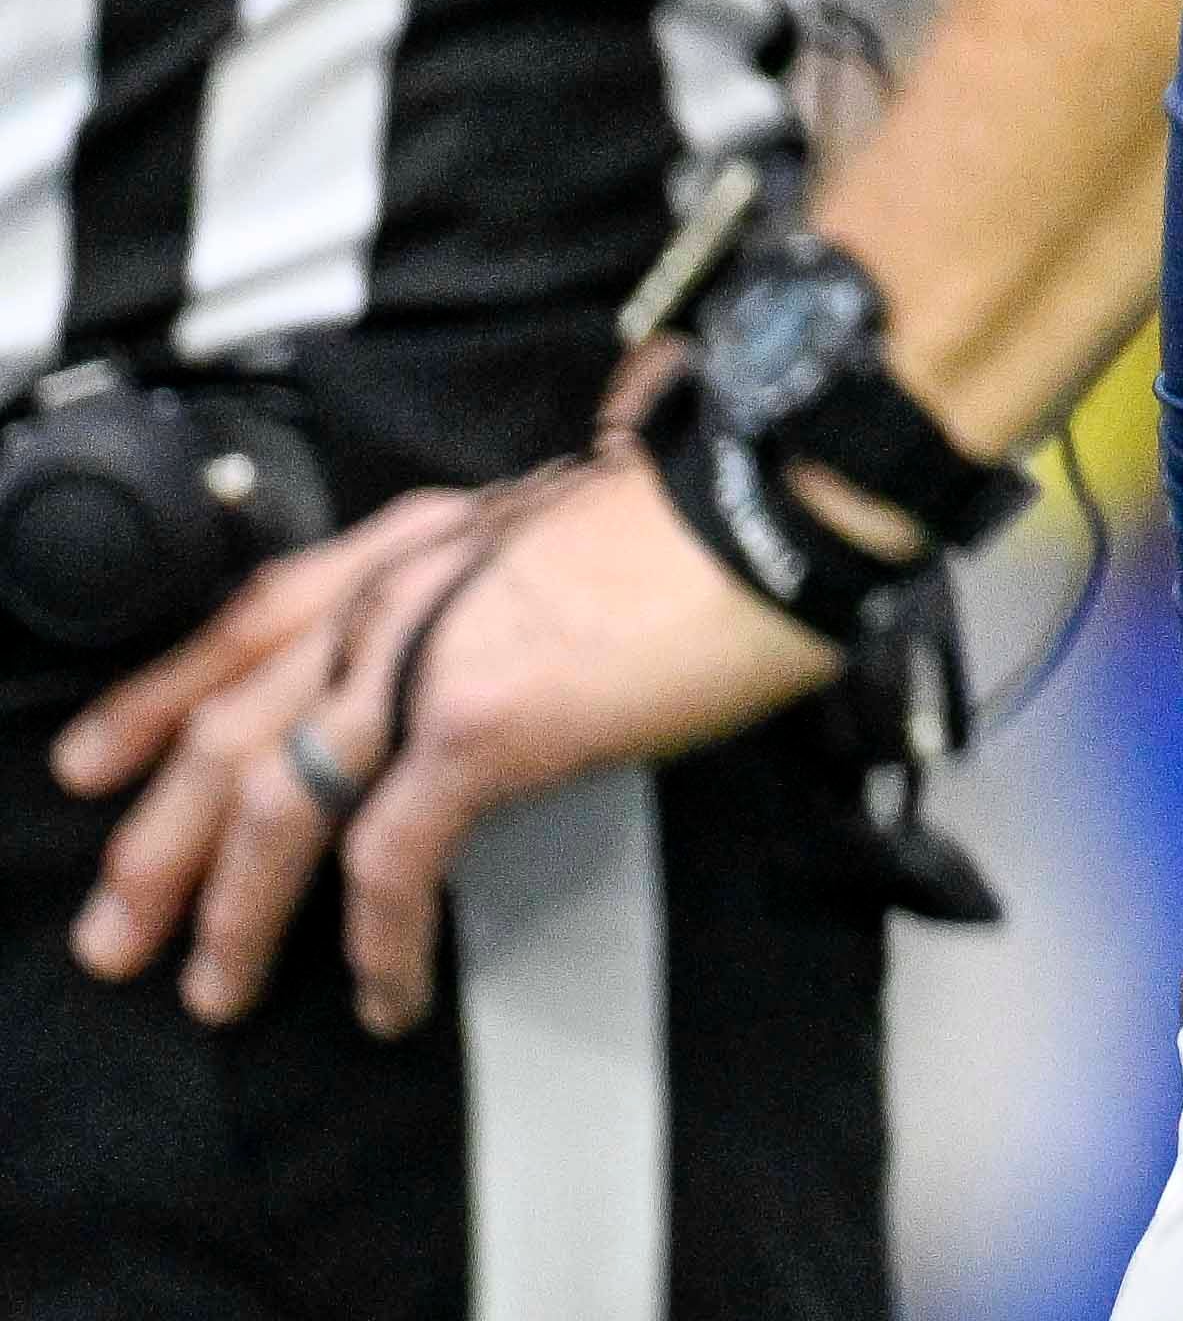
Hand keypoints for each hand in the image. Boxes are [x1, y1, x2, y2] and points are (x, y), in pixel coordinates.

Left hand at [51, 459, 834, 1035]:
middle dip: (158, 846)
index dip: (155, 700)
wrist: (775, 503)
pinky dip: (378, 940)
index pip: (242, 624)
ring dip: (234, 911)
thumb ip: (477, 587)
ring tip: (215, 987)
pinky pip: (391, 860)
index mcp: (404, 546)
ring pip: (276, 805)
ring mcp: (422, 661)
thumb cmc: (699, 521)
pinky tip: (385, 992)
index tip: (93, 764)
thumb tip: (465, 654)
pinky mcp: (478, 727)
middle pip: (229, 732)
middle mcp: (387, 598)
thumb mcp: (547, 533)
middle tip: (116, 934)